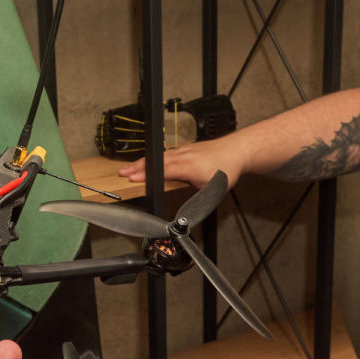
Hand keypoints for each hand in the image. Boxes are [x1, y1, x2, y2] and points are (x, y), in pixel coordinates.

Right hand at [117, 135, 245, 189]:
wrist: (237, 150)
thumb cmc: (226, 168)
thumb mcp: (211, 188)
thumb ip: (196, 197)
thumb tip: (187, 209)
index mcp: (187, 166)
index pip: (162, 171)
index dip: (146, 174)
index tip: (132, 177)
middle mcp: (182, 156)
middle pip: (155, 161)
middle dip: (137, 167)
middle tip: (122, 173)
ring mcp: (182, 150)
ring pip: (158, 157)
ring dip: (142, 162)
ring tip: (127, 169)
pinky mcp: (184, 149)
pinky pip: (164, 154)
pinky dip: (152, 158)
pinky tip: (146, 161)